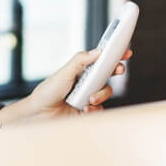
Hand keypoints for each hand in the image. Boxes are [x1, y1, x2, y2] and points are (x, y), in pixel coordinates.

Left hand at [0, 48, 131, 124]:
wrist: (39, 113)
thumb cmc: (48, 91)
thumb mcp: (64, 72)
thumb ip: (80, 60)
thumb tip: (98, 51)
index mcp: (81, 70)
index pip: (101, 61)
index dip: (114, 56)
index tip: (126, 52)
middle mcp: (86, 82)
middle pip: (108, 74)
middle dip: (115, 71)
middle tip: (118, 70)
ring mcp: (88, 96)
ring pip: (106, 92)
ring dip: (101, 95)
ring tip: (89, 99)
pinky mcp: (87, 110)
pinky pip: (100, 109)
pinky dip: (94, 109)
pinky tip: (84, 109)